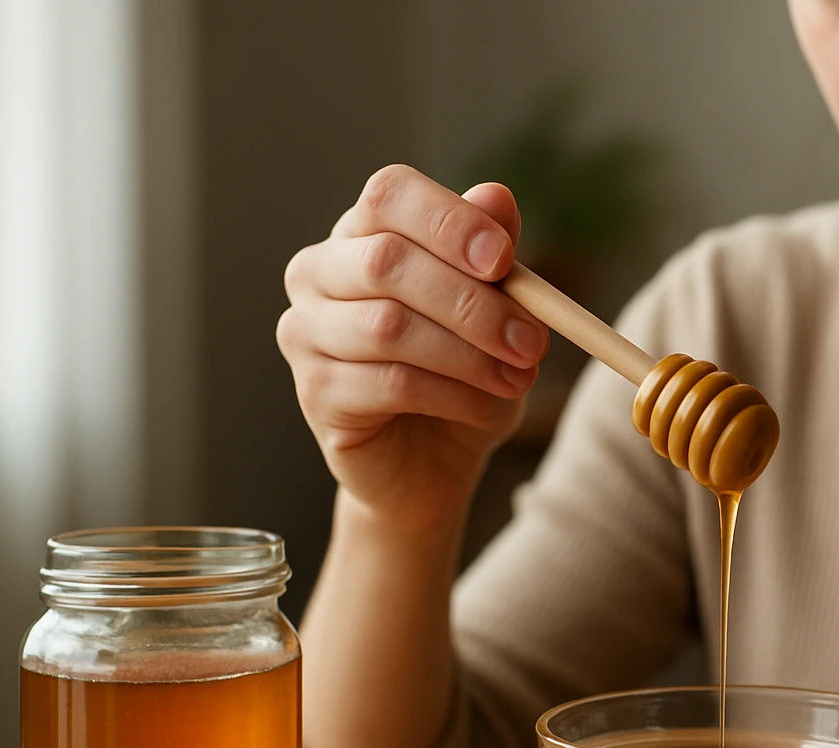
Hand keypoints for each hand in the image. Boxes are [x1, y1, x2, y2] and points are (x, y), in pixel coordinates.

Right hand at [277, 164, 549, 531]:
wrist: (434, 460)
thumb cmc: (463, 371)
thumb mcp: (494, 311)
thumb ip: (491, 256)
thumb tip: (496, 195)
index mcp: (363, 233)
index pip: (389, 195)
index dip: (448, 220)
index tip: (504, 259)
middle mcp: (319, 272)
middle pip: (387, 261)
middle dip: (472, 302)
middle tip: (532, 340)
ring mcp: (306, 331)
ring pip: (389, 327)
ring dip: (468, 354)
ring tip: (518, 378)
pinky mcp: (315, 392)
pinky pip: (388, 384)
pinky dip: (452, 394)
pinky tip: (485, 406)